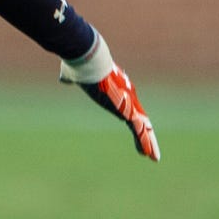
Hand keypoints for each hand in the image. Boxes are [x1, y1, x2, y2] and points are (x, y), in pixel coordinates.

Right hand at [60, 36, 159, 162]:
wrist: (89, 60)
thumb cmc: (81, 65)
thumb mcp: (75, 74)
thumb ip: (71, 78)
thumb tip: (63, 79)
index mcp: (117, 88)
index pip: (128, 107)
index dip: (132, 118)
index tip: (134, 126)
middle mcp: (127, 96)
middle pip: (140, 118)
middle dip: (146, 133)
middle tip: (150, 147)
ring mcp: (129, 103)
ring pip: (143, 127)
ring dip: (149, 143)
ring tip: (154, 158)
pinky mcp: (128, 110)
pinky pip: (139, 131)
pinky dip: (144, 143)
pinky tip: (148, 155)